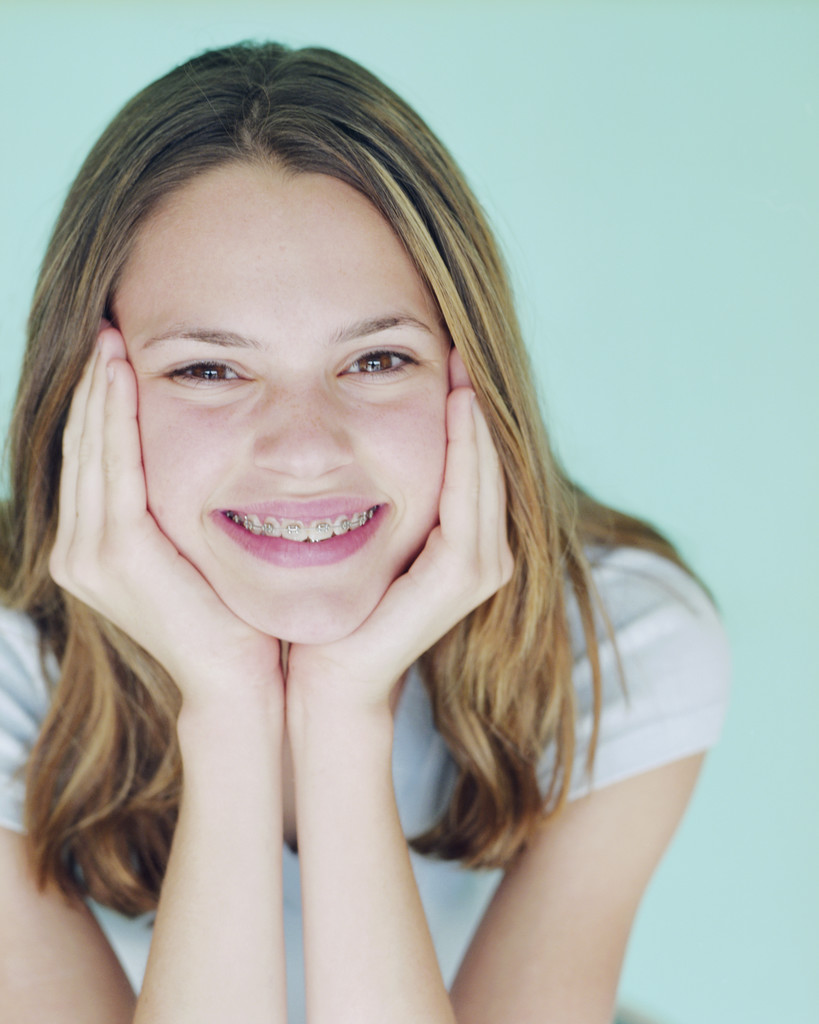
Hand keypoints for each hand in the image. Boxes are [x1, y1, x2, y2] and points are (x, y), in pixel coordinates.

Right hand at [50, 326, 282, 707]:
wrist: (239, 678)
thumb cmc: (230, 614)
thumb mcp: (193, 552)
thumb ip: (174, 510)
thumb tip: (196, 459)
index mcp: (91, 550)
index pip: (93, 461)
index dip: (97, 405)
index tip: (114, 354)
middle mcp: (77, 552)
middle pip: (83, 448)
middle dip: (93, 387)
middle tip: (107, 329)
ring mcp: (89, 554)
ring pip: (92, 450)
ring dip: (98, 391)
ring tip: (110, 338)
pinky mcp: (115, 551)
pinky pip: (114, 467)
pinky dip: (114, 417)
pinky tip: (120, 375)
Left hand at [285, 347, 513, 711]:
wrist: (324, 671)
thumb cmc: (335, 602)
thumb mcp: (362, 531)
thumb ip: (377, 488)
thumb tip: (352, 435)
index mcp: (462, 540)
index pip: (472, 462)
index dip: (463, 409)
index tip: (445, 353)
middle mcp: (484, 552)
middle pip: (487, 461)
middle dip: (474, 402)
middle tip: (458, 345)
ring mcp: (481, 567)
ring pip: (484, 474)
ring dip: (475, 420)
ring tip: (460, 365)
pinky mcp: (464, 577)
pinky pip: (469, 501)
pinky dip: (467, 453)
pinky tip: (457, 408)